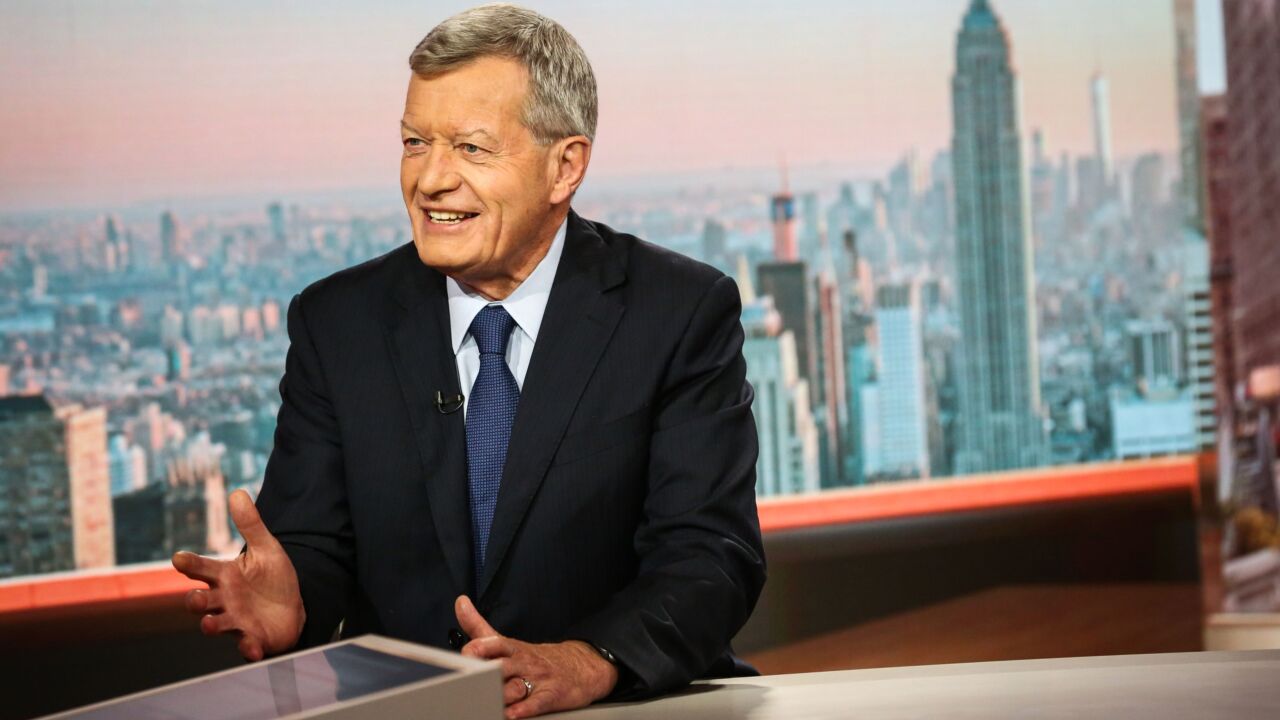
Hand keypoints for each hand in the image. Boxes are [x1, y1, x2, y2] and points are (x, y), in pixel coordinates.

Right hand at [172, 489, 305, 660]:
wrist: (292, 607)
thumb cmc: (272, 578)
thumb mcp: (266, 549)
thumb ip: (251, 525)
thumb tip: (238, 492)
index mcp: (224, 576)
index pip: (202, 568)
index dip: (190, 564)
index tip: (179, 558)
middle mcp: (224, 600)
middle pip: (201, 601)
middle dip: (195, 601)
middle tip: (195, 599)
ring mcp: (236, 621)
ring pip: (216, 625)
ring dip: (211, 625)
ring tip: (207, 624)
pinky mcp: (252, 638)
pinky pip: (246, 646)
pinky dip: (248, 648)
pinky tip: (252, 648)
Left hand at [456, 596, 617, 718]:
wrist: (581, 667)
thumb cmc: (537, 658)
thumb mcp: (508, 641)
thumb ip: (479, 626)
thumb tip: (460, 602)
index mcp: (513, 649)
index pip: (496, 643)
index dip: (480, 647)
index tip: (466, 652)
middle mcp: (525, 662)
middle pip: (503, 665)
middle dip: (487, 671)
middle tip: (471, 678)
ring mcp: (539, 679)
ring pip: (517, 686)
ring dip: (502, 693)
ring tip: (487, 701)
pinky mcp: (552, 696)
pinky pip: (537, 703)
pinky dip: (524, 709)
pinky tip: (512, 714)